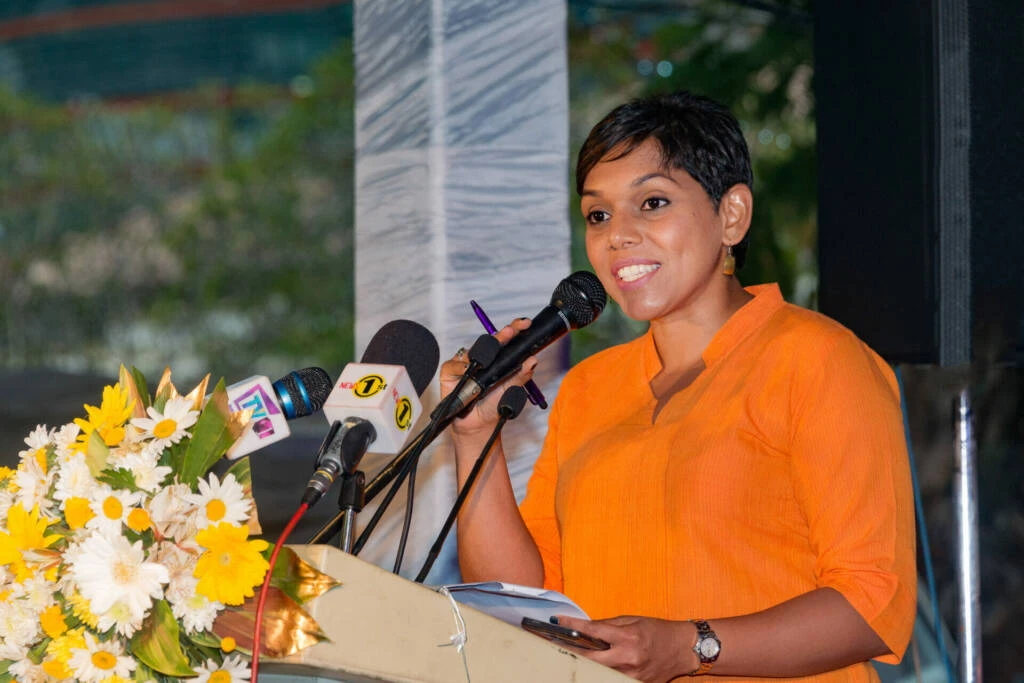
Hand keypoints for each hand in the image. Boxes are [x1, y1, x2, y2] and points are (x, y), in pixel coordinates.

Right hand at [439, 318, 537, 437]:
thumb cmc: (494, 405)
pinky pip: (454, 364)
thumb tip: (532, 361)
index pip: (507, 340)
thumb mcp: (511, 391)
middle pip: (490, 341)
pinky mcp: (450, 372)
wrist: (478, 425)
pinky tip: (467, 371)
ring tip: (492, 353)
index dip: (515, 330)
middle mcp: (482, 359)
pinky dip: (461, 367)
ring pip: (472, 350)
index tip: (525, 324)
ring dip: (482, 351)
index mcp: (499, 360)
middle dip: (502, 334)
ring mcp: (465, 364)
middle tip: (511, 331)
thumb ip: (521, 376)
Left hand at [554, 615, 696, 682]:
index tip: (558, 621)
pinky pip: (612, 679)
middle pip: (590, 659)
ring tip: (572, 655)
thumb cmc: (657, 631)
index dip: (573, 626)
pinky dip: (601, 673)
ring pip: (599, 672)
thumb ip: (607, 625)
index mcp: (628, 637)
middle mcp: (629, 658)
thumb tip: (585, 627)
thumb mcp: (632, 620)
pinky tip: (593, 667)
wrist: (682, 649)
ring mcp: (632, 675)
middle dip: (572, 651)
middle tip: (556, 644)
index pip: (593, 632)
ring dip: (585, 664)